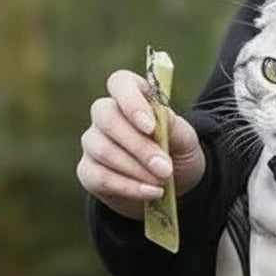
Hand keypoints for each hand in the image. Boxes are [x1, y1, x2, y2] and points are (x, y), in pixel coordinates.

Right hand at [78, 70, 204, 220]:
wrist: (175, 188)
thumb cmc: (178, 154)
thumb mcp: (186, 140)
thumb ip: (173, 126)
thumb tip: (158, 119)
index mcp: (132, 97)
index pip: (120, 83)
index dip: (131, 101)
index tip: (150, 126)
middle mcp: (106, 116)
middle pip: (107, 118)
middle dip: (139, 146)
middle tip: (165, 168)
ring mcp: (94, 143)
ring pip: (103, 150)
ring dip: (136, 169)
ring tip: (162, 182)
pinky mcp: (89, 172)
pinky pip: (100, 177)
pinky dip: (128, 187)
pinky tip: (151, 193)